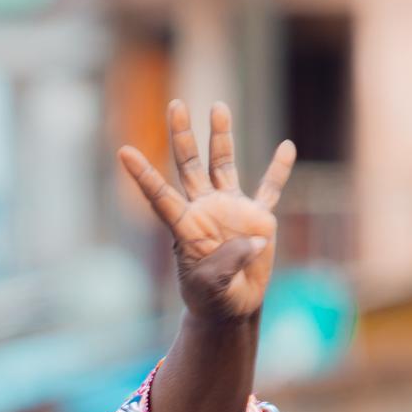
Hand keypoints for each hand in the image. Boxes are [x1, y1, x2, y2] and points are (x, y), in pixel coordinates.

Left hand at [118, 100, 293, 323]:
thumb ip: (228, 262)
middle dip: (182, 135)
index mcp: (184, 226)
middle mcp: (204, 210)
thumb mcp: (212, 285)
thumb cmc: (211, 297)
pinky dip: (279, 170)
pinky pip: (270, 189)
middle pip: (189, 165)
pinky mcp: (258, 218)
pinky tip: (287, 146)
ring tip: (218, 106)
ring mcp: (230, 209)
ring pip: (223, 165)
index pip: (160, 195)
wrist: (231, 306)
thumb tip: (254, 240)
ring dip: (221, 136)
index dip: (143, 175)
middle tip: (176, 104)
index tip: (124, 152)